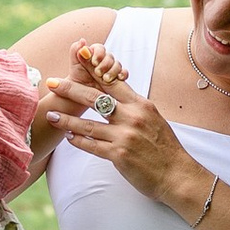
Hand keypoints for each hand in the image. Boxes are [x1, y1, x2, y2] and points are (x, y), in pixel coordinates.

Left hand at [55, 52, 193, 207]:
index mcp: (141, 104)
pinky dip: (78, 141)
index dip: (93, 68)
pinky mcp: (119, 154)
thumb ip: (134, 107)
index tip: (79, 55)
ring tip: (51, 116)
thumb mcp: (153, 119)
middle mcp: (132, 116)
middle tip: (52, 83)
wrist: (177, 175)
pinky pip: (92, 145)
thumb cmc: (165, 148)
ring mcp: (125, 135)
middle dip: (70, 89)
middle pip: (95, 98)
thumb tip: (117, 98)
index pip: (112, 81)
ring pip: (88, 124)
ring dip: (67, 120)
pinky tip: (68, 137)